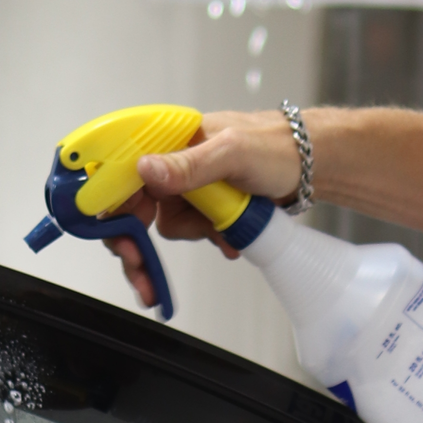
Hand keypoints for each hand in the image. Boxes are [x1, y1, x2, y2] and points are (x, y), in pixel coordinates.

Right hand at [105, 108, 304, 307]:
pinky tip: (230, 237)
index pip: (120, 176)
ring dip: (196, 236)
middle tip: (146, 281)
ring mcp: (187, 185)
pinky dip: (210, 238)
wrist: (310, 164)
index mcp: (168, 140)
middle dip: (140, 246)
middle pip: (134, 209)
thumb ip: (188, 164)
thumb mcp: (232, 153)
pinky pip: (192, 231)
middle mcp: (171, 162)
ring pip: (167, 226)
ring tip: (225, 229)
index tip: (121, 245)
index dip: (112, 214)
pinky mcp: (203, 204)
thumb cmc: (276, 146)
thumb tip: (145, 170)